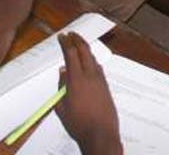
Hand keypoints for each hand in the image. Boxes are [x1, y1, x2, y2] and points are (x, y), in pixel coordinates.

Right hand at [55, 33, 121, 154]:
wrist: (100, 134)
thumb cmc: (77, 123)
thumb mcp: (61, 107)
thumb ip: (61, 86)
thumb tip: (63, 71)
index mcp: (76, 79)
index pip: (70, 54)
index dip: (66, 43)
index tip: (62, 36)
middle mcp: (90, 76)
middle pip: (85, 52)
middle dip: (78, 40)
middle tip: (72, 34)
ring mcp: (100, 81)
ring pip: (93, 59)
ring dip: (86, 50)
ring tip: (80, 46)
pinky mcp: (106, 87)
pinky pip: (99, 68)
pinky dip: (92, 61)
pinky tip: (90, 63)